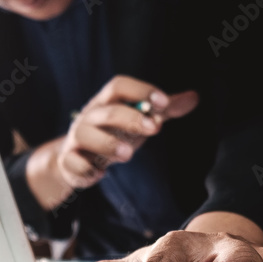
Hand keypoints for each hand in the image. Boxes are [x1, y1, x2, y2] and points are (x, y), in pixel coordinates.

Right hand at [27, 77, 198, 208]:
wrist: (77, 157)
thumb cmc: (113, 133)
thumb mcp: (138, 120)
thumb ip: (164, 110)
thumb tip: (194, 97)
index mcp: (106, 102)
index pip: (119, 86)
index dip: (141, 90)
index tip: (163, 102)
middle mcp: (89, 117)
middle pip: (107, 111)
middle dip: (131, 119)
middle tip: (155, 129)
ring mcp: (76, 138)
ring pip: (85, 134)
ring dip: (107, 143)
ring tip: (127, 155)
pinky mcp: (68, 160)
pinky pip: (73, 162)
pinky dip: (86, 169)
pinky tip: (100, 175)